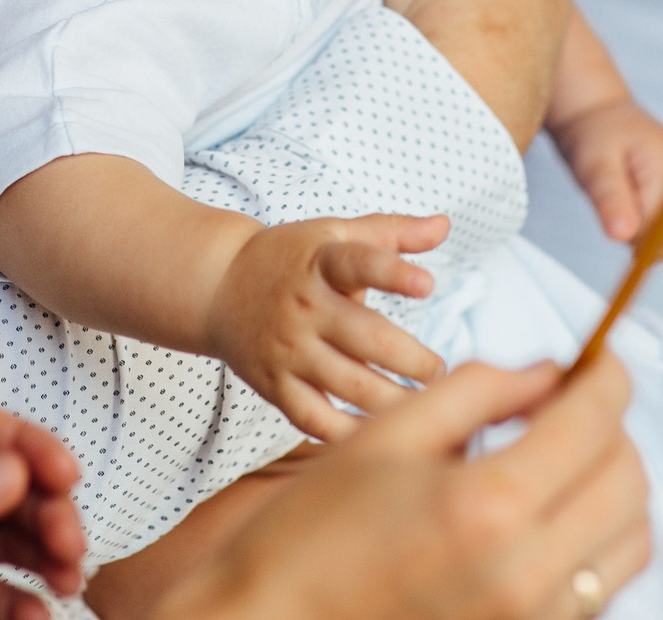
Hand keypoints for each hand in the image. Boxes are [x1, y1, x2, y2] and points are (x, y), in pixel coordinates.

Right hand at [152, 357, 650, 619]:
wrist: (277, 618)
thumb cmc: (313, 535)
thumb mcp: (388, 434)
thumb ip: (478, 390)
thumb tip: (547, 373)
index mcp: (487, 506)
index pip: (593, 422)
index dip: (607, 375)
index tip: (599, 358)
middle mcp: (527, 572)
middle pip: (628, 479)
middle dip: (612, 427)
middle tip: (572, 401)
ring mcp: (534, 618)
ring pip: (630, 539)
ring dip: (612, 484)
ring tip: (560, 457)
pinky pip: (601, 584)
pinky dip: (595, 538)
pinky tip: (546, 513)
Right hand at [203, 213, 450, 441]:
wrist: (218, 286)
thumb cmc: (289, 259)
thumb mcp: (334, 235)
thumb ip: (391, 233)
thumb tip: (444, 225)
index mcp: (322, 264)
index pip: (358, 264)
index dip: (393, 274)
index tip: (427, 284)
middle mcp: (305, 307)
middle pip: (366, 338)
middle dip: (413, 361)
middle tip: (442, 373)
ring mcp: (288, 349)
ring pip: (348, 384)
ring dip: (394, 401)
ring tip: (428, 408)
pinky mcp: (275, 385)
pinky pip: (314, 418)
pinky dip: (348, 434)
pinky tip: (381, 436)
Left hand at [549, 96, 662, 250]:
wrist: (600, 114)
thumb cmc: (593, 135)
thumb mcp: (593, 165)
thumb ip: (610, 199)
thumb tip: (622, 237)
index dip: (639, 235)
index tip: (614, 236)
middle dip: (648, 239)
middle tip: (615, 222)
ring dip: (654, 239)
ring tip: (621, 213)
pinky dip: (658, 233)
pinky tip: (634, 218)